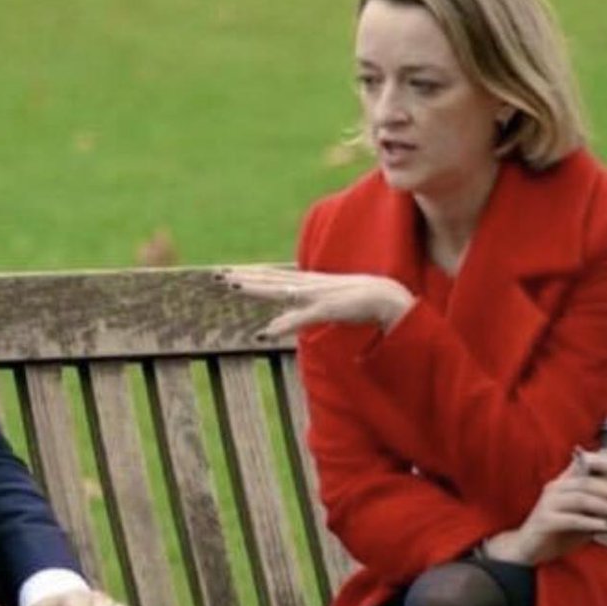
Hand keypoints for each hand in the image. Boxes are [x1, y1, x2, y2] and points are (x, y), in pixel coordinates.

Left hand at [217, 266, 413, 335]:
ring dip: (256, 288)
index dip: (250, 275)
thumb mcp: (324, 307)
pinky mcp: (328, 309)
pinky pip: (302, 317)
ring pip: (279, 290)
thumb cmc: (360, 301)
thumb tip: (280, 324)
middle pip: (270, 280)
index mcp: (308, 284)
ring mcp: (317, 295)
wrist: (389, 297)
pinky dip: (284, 324)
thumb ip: (301, 314)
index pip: (273, 278)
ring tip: (233, 286)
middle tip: (217, 275)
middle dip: (244, 277)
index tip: (228, 273)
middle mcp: (308, 285)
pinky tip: (266, 332)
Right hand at [484, 450, 606, 565]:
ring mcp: (548, 504)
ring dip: (605, 505)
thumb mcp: (580, 516)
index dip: (600, 462)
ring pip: (580, 498)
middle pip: (584, 482)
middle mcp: (554, 489)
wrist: (529, 548)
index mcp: (562, 483)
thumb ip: (596, 509)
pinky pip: (572, 519)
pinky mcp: (546, 521)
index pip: (580, 464)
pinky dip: (593, 522)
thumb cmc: (559, 531)